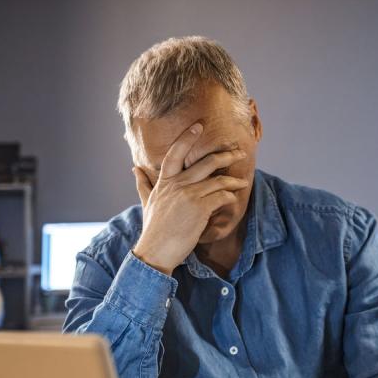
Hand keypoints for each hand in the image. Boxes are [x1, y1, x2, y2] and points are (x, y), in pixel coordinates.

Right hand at [131, 123, 248, 273]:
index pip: (175, 153)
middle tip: (239, 152)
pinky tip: (233, 199)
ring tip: (243, 182)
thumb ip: (143, 184)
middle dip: (225, 155)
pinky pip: (221, 197)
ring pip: (218, 180)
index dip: (187, 137)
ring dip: (233, 180)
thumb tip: (134, 168)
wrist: (156, 251)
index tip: (199, 125)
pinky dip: (229, 197)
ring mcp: (189, 196)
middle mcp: (177, 185)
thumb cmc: (153, 230)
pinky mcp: (200, 209)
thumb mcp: (146, 203)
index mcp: (164, 182)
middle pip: (206, 163)